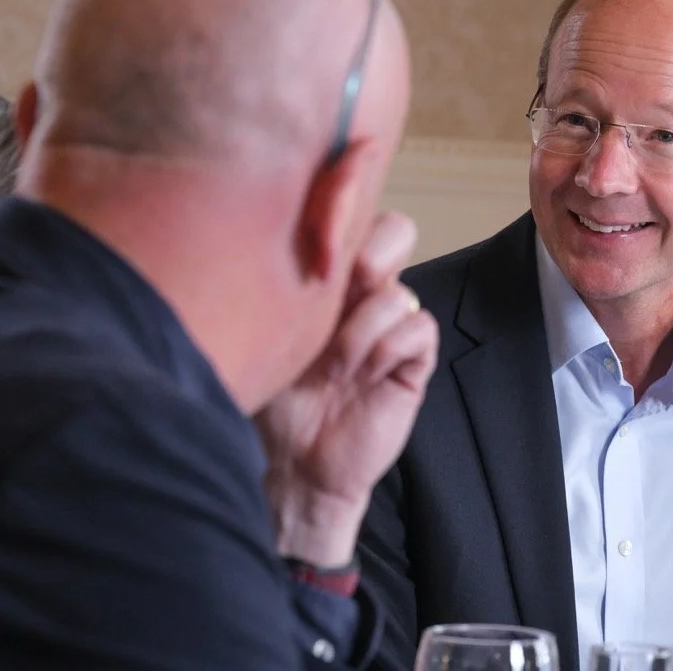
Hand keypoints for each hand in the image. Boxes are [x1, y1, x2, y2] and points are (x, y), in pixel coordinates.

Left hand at [257, 212, 438, 566]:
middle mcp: (360, 291)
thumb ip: (268, 283)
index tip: (314, 237)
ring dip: (363, 329)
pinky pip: (418, 328)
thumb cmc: (266, 399)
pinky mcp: (412, 359)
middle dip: (370, 252)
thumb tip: (254, 230)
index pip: (350, 211)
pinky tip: (359, 378)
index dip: (344, 207)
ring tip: (334, 369)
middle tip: (343, 285)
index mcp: (322, 272)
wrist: (290, 466)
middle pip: (395, 231)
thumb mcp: (257, 332)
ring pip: (400, 291)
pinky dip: (387, 349)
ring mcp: (389, 324)